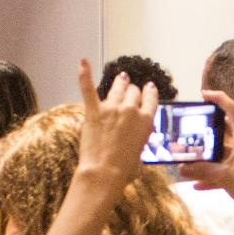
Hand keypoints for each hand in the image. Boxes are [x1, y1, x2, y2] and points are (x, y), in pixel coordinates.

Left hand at [71, 58, 155, 189]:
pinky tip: (82, 62)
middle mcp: (131, 110)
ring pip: (118, 88)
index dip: (149, 92)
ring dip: (119, 82)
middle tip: (130, 89)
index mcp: (146, 121)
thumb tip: (133, 138)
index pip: (151, 99)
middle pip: (134, 92)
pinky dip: (84, 74)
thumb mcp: (140, 153)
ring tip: (120, 77)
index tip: (148, 88)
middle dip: (132, 91)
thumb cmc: (124, 169)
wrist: (104, 172)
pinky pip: (88, 88)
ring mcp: (112, 108)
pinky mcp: (94, 111)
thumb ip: (139, 138)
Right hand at [179, 88, 233, 229]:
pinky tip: (196, 185)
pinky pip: (224, 169)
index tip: (204, 94)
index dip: (219, 98)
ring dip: (206, 156)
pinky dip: (211, 175)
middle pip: (224, 130)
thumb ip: (203, 170)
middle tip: (189, 128)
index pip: (232, 109)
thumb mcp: (225, 176)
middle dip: (207, 129)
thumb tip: (182, 168)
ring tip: (187, 158)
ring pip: (222, 152)